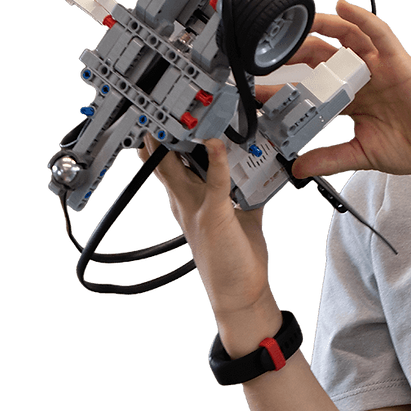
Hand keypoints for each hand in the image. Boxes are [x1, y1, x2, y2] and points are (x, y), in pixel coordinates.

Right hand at [139, 135, 273, 319]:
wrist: (240, 293)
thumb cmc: (238, 260)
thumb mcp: (238, 220)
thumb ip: (242, 197)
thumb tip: (255, 180)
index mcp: (191, 208)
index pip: (171, 174)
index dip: (163, 152)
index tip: (160, 131)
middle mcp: (188, 208)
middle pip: (166, 169)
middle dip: (159, 143)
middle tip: (155, 117)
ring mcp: (198, 212)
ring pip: (180, 172)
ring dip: (179, 146)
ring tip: (176, 121)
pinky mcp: (215, 216)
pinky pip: (215, 183)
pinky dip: (215, 162)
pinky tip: (214, 144)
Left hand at [255, 0, 410, 181]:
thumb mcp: (362, 154)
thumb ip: (330, 158)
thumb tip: (297, 167)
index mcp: (352, 99)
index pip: (312, 89)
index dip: (286, 89)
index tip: (258, 93)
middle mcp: (362, 77)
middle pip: (321, 57)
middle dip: (292, 54)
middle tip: (265, 55)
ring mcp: (378, 66)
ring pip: (345, 37)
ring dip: (320, 26)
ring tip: (295, 22)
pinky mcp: (397, 60)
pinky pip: (378, 32)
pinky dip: (361, 17)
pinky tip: (343, 7)